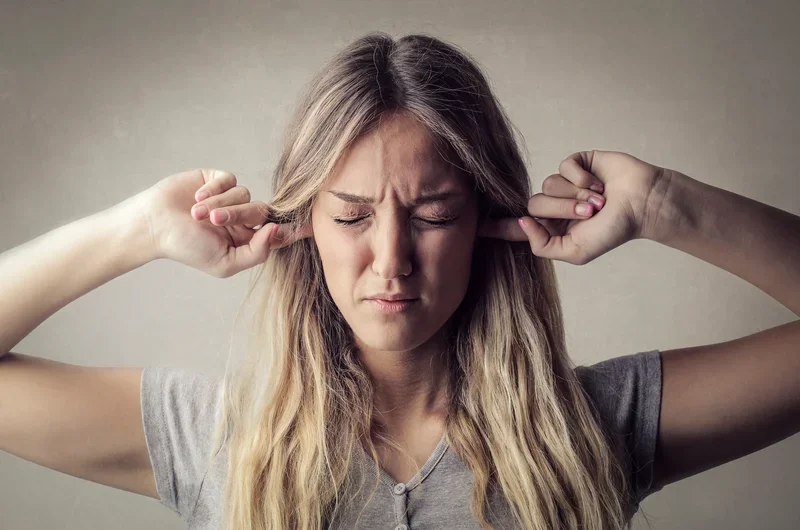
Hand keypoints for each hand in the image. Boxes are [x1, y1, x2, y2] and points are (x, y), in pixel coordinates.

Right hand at [138, 169, 311, 276]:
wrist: (155, 226)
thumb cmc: (188, 248)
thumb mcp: (226, 262)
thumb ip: (256, 252)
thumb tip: (278, 231)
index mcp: (248, 239)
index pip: (277, 232)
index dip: (293, 228)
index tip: (309, 227)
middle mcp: (242, 217)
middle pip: (260, 211)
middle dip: (238, 215)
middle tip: (215, 221)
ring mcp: (230, 197)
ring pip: (244, 194)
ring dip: (220, 203)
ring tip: (197, 214)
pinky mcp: (217, 179)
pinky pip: (229, 180)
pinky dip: (214, 189)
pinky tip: (196, 198)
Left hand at [478, 150, 667, 264]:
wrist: (642, 204)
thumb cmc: (613, 231)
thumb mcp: (576, 251)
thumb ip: (544, 245)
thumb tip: (521, 222)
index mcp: (552, 227)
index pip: (518, 227)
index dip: (497, 227)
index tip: (475, 228)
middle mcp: (555, 205)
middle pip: (534, 204)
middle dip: (563, 209)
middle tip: (590, 213)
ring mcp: (565, 183)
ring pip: (548, 185)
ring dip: (576, 195)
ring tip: (600, 200)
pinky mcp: (577, 164)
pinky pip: (564, 167)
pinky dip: (582, 178)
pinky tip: (599, 182)